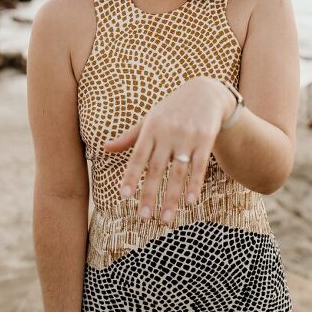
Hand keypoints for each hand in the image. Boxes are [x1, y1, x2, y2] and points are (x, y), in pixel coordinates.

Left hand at [103, 77, 229, 223]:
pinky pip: (199, 166)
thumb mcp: (148, 120)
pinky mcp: (206, 140)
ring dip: (172, 197)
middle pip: (156, 169)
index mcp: (150, 129)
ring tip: (166, 219)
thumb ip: (128, 138)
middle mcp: (167, 134)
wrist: (204, 92)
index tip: (123, 197)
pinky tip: (190, 202)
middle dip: (149, 194)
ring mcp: (187, 137)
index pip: (137, 157)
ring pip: (178, 172)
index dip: (130, 177)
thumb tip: (105, 148)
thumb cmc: (170, 110)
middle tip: (143, 218)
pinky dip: (194, 184)